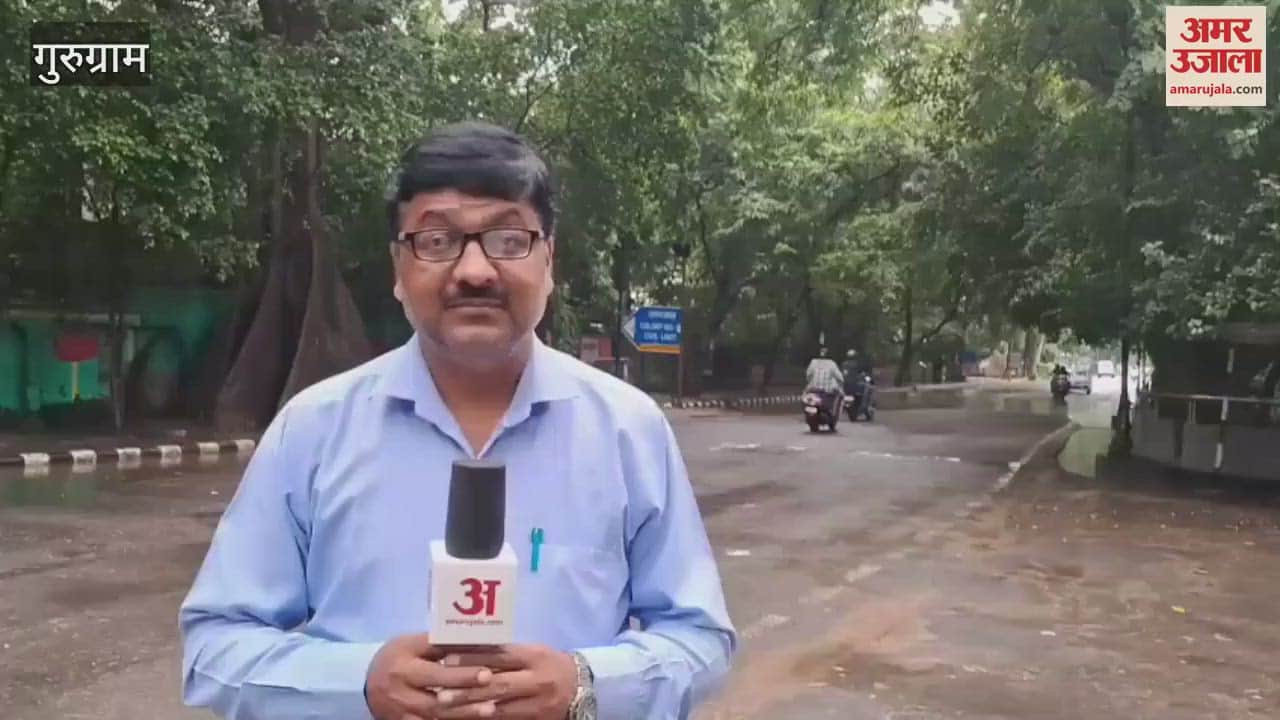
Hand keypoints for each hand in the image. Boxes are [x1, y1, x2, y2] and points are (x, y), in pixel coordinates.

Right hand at [365, 634, 495, 719]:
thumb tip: (478, 641)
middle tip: (492, 683)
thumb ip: (440, 644)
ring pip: (435, 714)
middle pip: (436, 691)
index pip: (434, 665)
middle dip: (465, 688)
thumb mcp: (412, 645)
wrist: (366, 685)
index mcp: (403, 663)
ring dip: (464, 712)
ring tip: (490, 708)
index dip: (460, 668)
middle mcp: (400, 689)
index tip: (486, 669)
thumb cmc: (398, 658)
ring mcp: (401, 711)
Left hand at [431, 645, 578, 718]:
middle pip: (499, 685)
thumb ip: (508, 653)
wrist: (580, 688)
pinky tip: (468, 719)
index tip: (448, 660)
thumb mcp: (533, 652)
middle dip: (468, 690)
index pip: (501, 656)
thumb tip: (468, 650)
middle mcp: (537, 680)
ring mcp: (537, 704)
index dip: (475, 658)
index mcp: (535, 657)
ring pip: (500, 708)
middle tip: (441, 694)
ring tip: (448, 709)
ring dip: (472, 709)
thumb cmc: (549, 664)